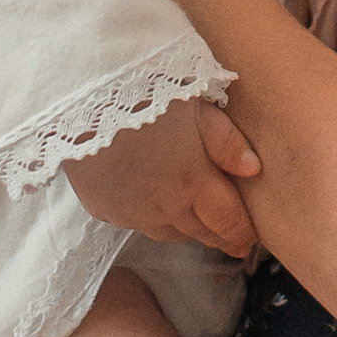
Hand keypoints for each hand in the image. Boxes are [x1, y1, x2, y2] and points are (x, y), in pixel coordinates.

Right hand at [74, 91, 261, 257]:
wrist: (82, 101)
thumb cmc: (147, 95)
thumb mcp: (197, 108)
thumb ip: (227, 142)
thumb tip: (253, 170)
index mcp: (194, 184)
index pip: (227, 221)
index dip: (242, 234)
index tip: (251, 241)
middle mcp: (166, 208)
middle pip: (199, 232)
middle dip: (218, 236)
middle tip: (232, 240)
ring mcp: (132, 213)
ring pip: (168, 233)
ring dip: (185, 229)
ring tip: (196, 223)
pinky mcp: (104, 209)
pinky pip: (135, 223)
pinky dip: (150, 218)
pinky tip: (152, 204)